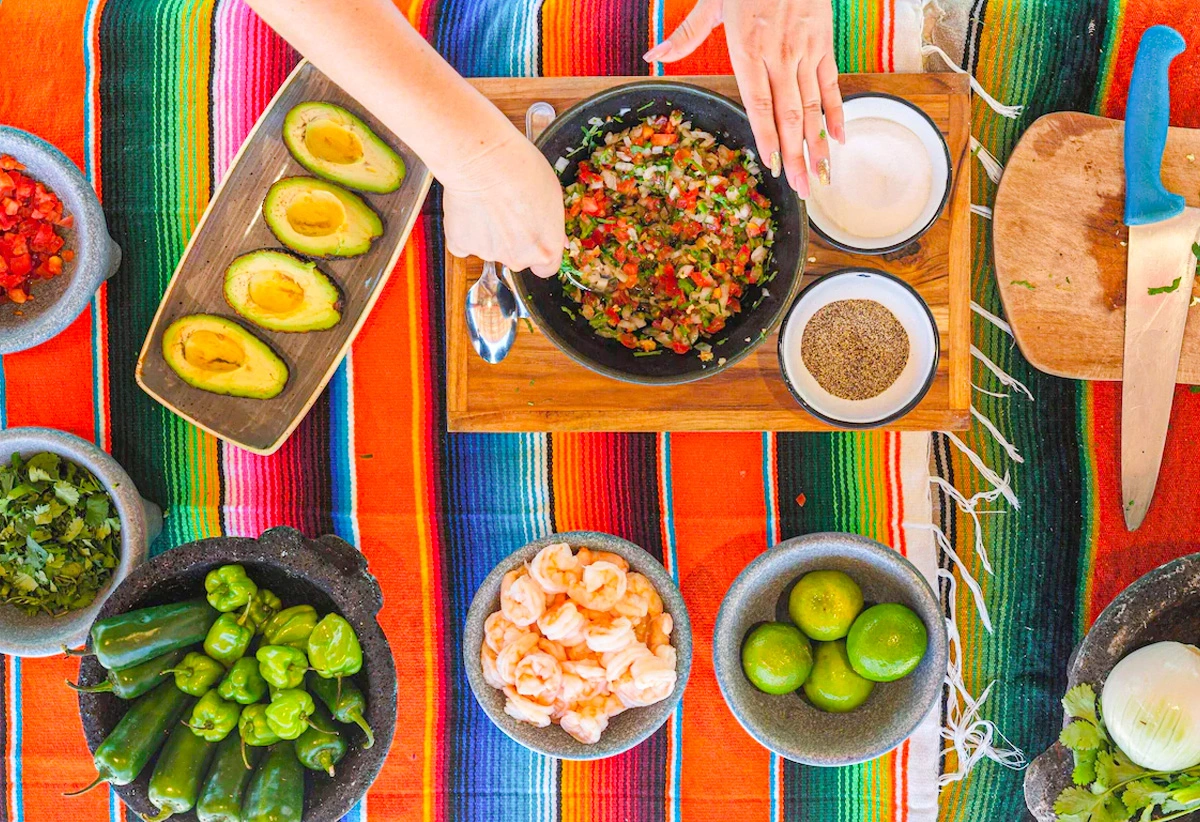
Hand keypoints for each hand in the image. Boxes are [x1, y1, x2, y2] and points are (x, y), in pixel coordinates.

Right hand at [441, 128, 566, 276]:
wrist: (483, 160)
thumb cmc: (522, 170)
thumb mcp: (554, 196)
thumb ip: (553, 225)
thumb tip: (557, 238)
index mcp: (545, 250)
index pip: (546, 268)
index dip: (540, 251)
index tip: (535, 238)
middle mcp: (518, 259)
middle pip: (518, 258)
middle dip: (514, 240)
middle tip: (509, 211)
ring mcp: (488, 254)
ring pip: (491, 249)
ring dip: (490, 233)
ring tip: (488, 202)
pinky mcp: (460, 244)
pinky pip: (464, 244)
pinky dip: (466, 232)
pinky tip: (470, 210)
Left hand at [644, 0, 843, 197]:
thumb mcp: (711, 1)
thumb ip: (685, 35)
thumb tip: (651, 54)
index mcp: (748, 49)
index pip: (759, 105)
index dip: (767, 138)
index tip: (774, 167)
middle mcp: (779, 55)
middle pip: (790, 114)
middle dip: (798, 155)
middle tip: (802, 189)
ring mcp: (805, 49)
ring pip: (814, 104)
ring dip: (818, 143)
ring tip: (821, 175)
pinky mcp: (823, 41)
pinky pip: (831, 83)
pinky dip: (836, 112)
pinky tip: (838, 139)